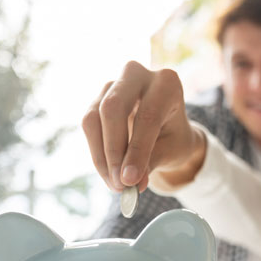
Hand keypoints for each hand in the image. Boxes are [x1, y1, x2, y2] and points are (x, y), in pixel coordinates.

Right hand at [81, 61, 206, 191]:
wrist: (166, 129)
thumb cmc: (172, 137)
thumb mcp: (171, 151)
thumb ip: (151, 162)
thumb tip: (131, 183)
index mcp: (166, 83)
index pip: (147, 116)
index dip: (137, 151)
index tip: (130, 181)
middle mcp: (136, 74)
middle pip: (113, 108)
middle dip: (113, 151)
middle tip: (119, 184)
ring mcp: (113, 84)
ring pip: (94, 118)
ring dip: (102, 157)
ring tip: (116, 185)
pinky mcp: (97, 98)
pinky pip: (89, 126)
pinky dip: (97, 155)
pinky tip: (109, 174)